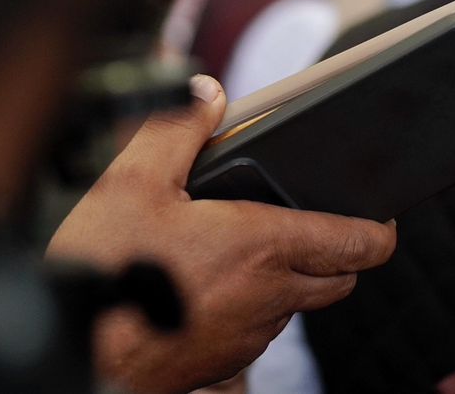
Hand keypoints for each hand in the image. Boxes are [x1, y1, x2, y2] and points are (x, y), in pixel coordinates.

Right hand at [47, 75, 396, 393]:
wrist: (76, 358)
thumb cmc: (101, 278)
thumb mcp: (131, 182)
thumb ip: (178, 128)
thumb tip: (207, 92)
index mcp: (264, 247)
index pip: (359, 244)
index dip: (379, 228)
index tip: (378, 213)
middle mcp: (269, 297)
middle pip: (341, 278)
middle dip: (341, 251)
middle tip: (314, 220)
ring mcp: (247, 335)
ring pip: (299, 304)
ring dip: (292, 278)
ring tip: (249, 245)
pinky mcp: (221, 363)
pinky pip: (259, 329)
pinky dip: (253, 304)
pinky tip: (209, 281)